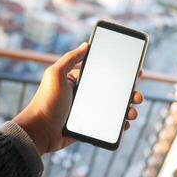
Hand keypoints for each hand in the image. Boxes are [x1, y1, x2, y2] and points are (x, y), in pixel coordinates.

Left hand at [14, 43, 142, 154]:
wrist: (39, 131)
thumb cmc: (46, 102)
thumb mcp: (55, 75)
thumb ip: (70, 58)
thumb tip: (86, 44)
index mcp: (79, 80)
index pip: (104, 73)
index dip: (120, 73)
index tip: (135, 73)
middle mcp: (85, 94)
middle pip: (112, 91)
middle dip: (128, 92)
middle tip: (137, 95)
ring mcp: (88, 110)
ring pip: (113, 107)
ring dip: (127, 108)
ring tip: (133, 111)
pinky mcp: (89, 125)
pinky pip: (108, 123)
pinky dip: (119, 123)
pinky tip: (125, 124)